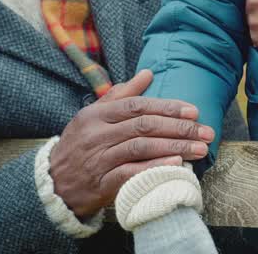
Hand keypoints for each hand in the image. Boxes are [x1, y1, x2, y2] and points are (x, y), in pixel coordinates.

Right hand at [49, 69, 214, 218]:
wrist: (52, 185)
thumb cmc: (79, 146)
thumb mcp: (93, 116)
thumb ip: (120, 95)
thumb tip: (147, 73)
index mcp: (96, 115)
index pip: (138, 106)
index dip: (168, 107)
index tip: (194, 111)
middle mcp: (97, 135)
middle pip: (144, 126)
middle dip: (179, 128)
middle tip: (206, 132)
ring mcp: (98, 159)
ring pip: (141, 148)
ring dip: (174, 148)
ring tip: (199, 149)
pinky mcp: (100, 183)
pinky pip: (131, 173)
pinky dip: (154, 167)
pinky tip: (175, 164)